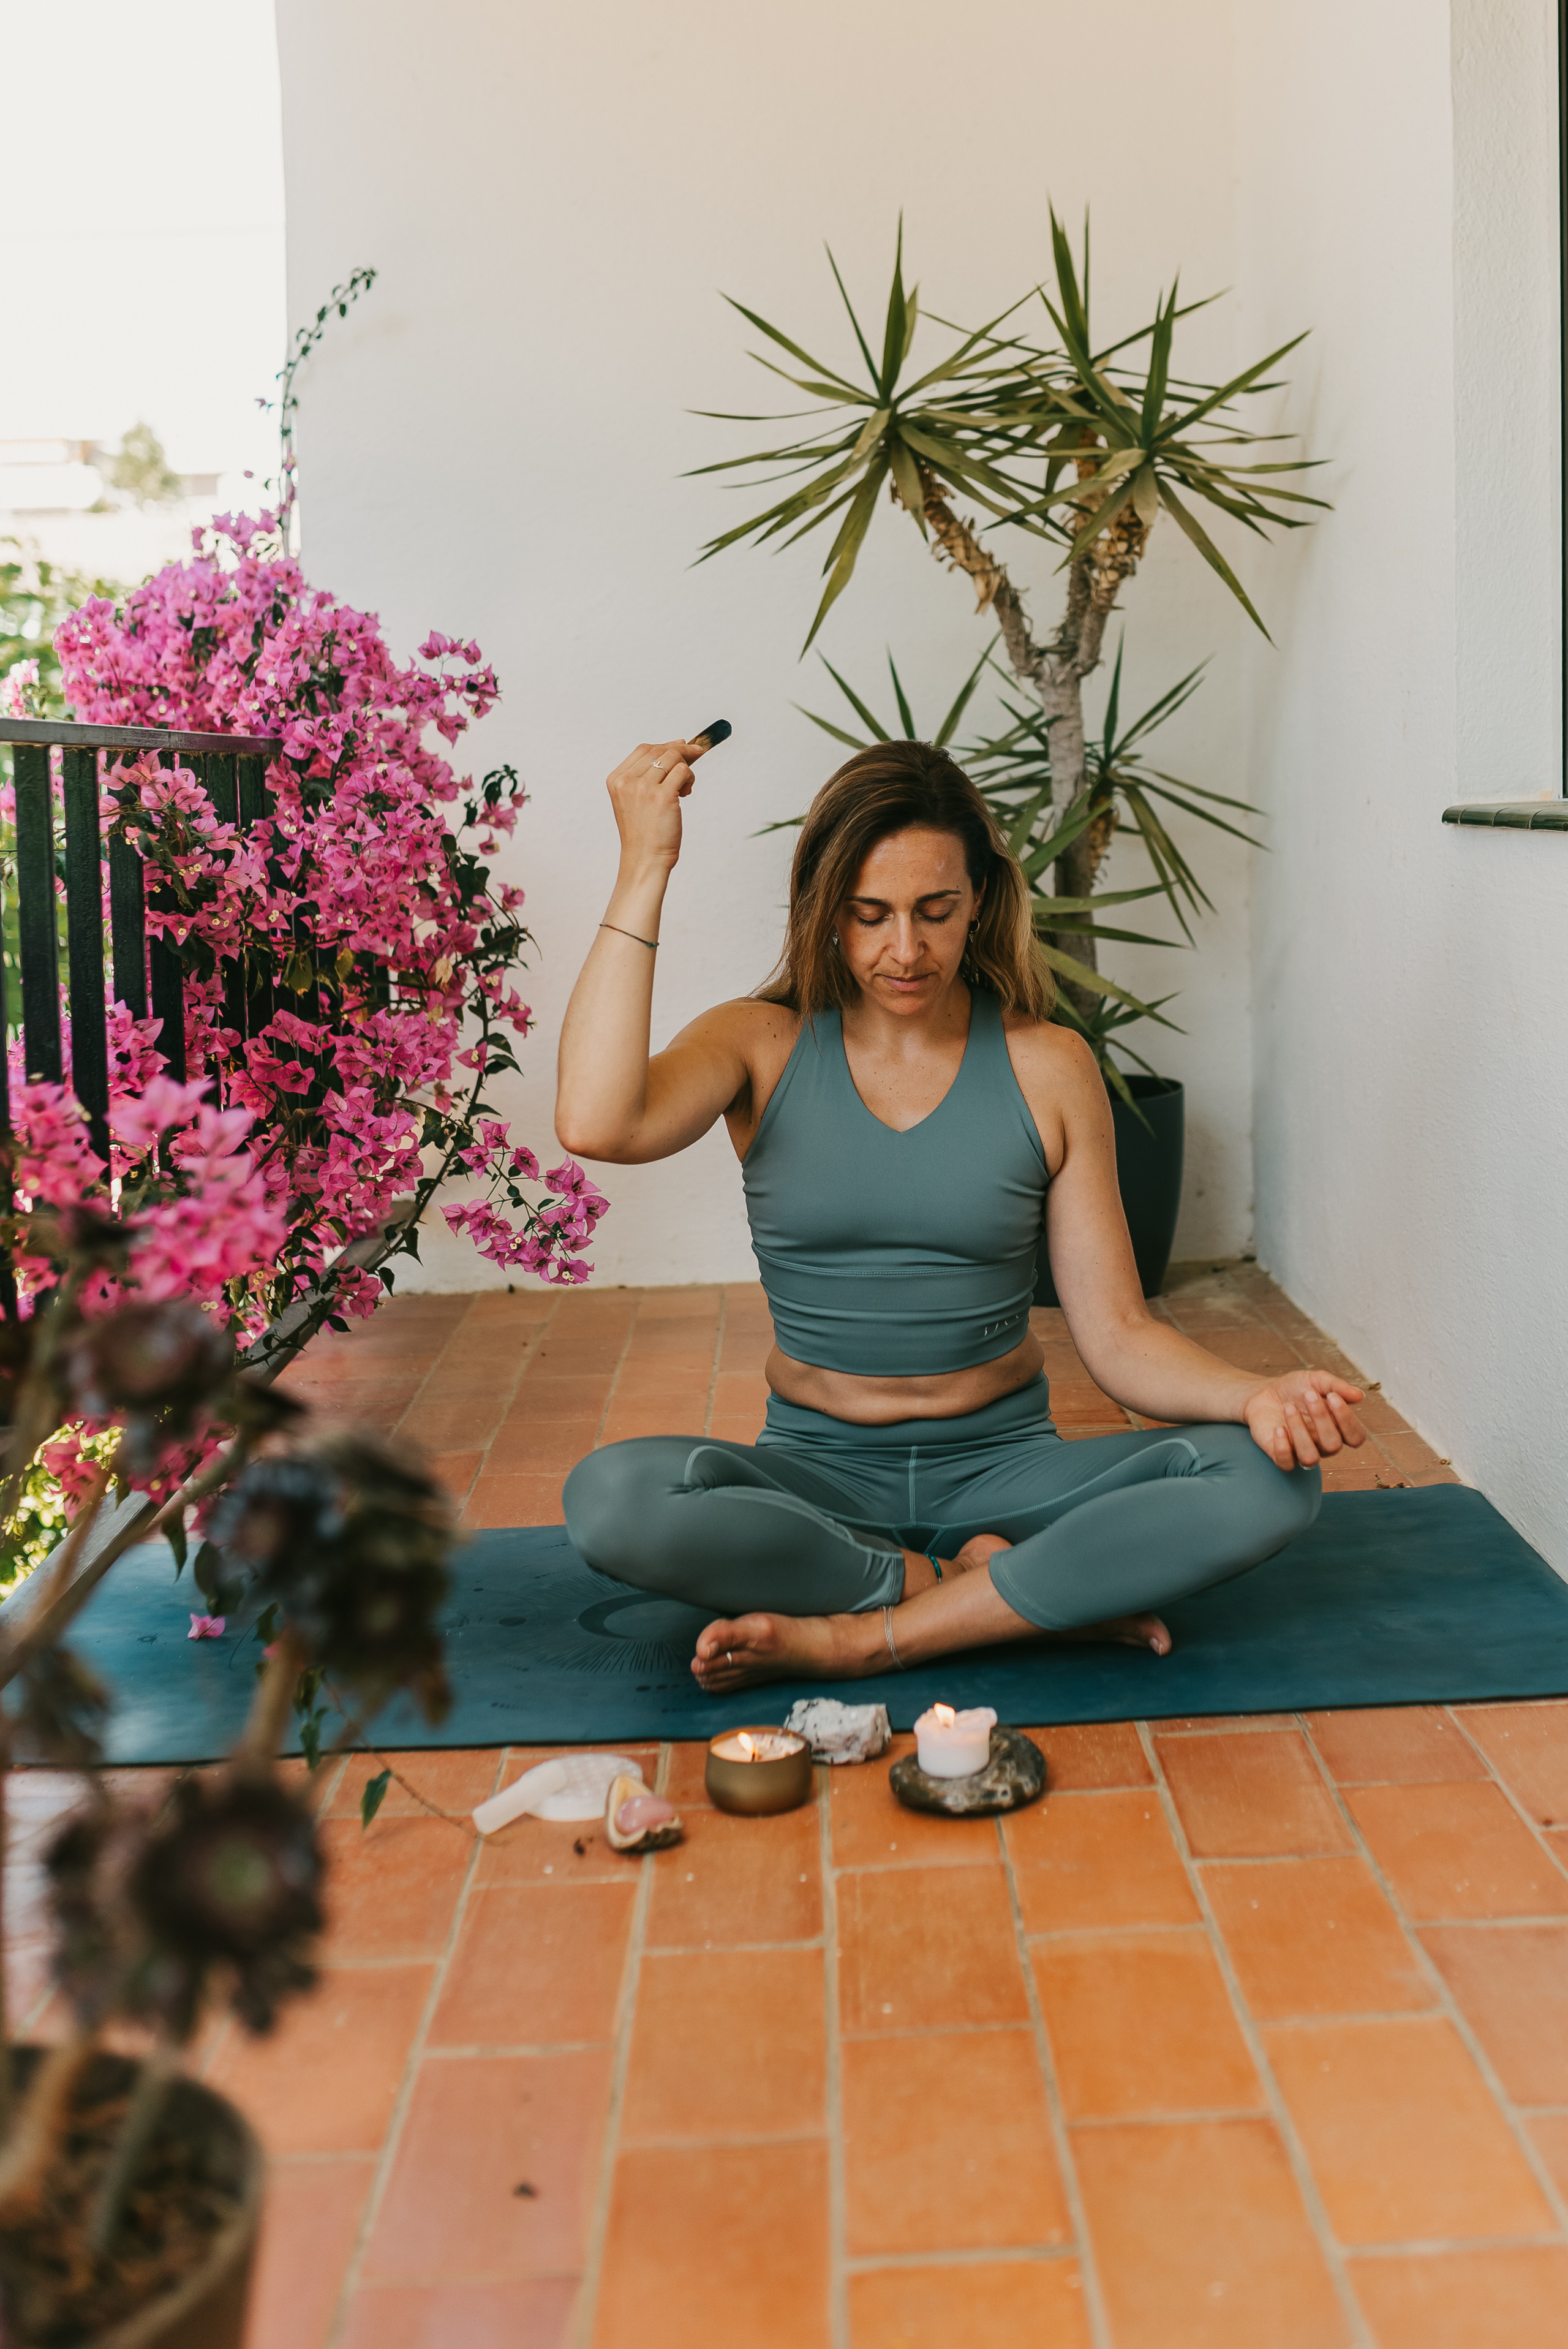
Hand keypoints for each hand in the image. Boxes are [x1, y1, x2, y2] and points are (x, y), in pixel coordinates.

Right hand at [606, 739, 704, 875]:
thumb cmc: (644, 833)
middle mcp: (627, 781)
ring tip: (685, 787)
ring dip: (686, 768)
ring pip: (673, 758)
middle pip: (659, 750)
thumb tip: (676, 750)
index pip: (643, 750)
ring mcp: (644, 788)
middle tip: (696, 754)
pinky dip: (689, 778)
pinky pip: (683, 772)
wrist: (644, 859)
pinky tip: (686, 793)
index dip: (665, 745)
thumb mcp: (634, 800)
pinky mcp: (662, 797)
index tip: (681, 746)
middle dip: (681, 750)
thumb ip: (646, 777)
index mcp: (616, 780)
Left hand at [1244, 1367, 1365, 1470]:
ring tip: (1288, 1407)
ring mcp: (1301, 1452)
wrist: (1263, 1392)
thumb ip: (1337, 1386)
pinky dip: (1283, 1448)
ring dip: (1299, 1431)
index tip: (1333, 1397)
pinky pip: (1287, 1464)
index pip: (1355, 1437)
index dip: (1348, 1420)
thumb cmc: (1294, 1389)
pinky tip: (1278, 1428)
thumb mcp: (1316, 1380)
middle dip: (1321, 1418)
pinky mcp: (1281, 1456)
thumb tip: (1360, 1396)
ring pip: (1310, 1457)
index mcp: (1337, 1428)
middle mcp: (1323, 1444)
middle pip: (1333, 1445)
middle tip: (1308, 1394)